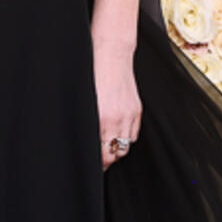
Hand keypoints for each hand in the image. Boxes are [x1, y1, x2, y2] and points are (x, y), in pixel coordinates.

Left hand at [93, 36, 140, 171]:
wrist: (111, 55)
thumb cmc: (93, 75)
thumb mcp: (85, 101)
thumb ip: (88, 122)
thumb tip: (88, 140)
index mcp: (102, 118)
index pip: (103, 153)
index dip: (98, 163)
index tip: (92, 166)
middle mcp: (117, 119)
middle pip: (115, 153)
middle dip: (107, 160)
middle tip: (99, 163)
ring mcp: (129, 115)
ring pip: (126, 145)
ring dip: (117, 150)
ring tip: (108, 150)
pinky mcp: (136, 110)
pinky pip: (134, 133)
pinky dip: (126, 138)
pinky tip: (118, 135)